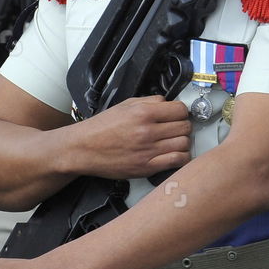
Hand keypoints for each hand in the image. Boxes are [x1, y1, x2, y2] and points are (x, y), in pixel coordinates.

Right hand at [66, 95, 191, 178]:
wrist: (83, 148)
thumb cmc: (101, 128)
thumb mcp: (124, 105)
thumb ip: (149, 101)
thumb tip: (167, 102)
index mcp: (143, 113)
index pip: (180, 109)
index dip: (181, 111)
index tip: (178, 114)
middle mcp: (148, 131)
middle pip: (184, 126)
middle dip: (183, 125)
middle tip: (176, 127)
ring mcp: (148, 150)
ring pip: (184, 143)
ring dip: (183, 141)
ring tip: (174, 140)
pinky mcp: (147, 167)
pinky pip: (177, 161)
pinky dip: (181, 157)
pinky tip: (174, 154)